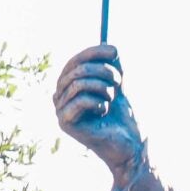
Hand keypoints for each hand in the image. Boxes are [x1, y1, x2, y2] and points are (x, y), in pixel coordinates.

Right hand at [54, 43, 143, 178]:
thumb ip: (113, 65)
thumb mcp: (119, 84)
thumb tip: (111, 46)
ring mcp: (60, 109)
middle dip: (102, 72)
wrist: (129, 144)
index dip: (94, 53)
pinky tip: (103, 112)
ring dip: (103, 88)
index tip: (115, 51)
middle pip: (75, 69)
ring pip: (77, 83)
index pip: (76, 61)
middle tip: (120, 81)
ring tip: (111, 100)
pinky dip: (97, 103)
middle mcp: (60, 95)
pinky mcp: (64, 122)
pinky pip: (79, 100)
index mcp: (70, 85)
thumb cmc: (124, 116)